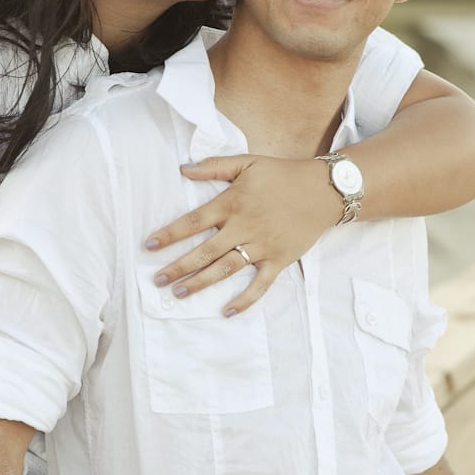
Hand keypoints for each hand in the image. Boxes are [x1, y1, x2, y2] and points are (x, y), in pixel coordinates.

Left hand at [145, 155, 342, 314]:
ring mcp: (262, 246)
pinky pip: (260, 284)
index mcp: (232, 203)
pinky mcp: (279, 260)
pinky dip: (245, 300)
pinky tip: (226, 311)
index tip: (149, 246)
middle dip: (178, 267)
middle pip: (204, 251)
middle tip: (156, 280)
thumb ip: (214, 166)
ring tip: (179, 293)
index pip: (193, 222)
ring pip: (226, 269)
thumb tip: (183, 169)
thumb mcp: (247, 162)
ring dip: (201, 283)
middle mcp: (244, 227)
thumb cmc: (282, 174)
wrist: (325, 190)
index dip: (170, 234)